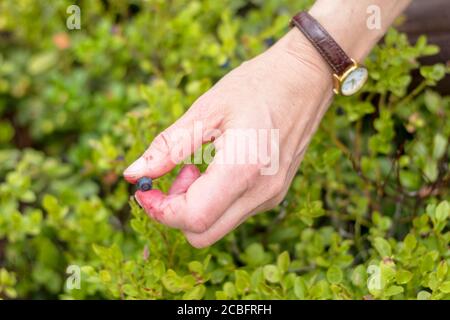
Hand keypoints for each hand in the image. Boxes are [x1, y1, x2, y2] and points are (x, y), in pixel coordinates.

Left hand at [124, 29, 333, 247]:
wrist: (304, 79)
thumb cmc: (256, 86)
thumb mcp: (206, 110)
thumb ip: (167, 146)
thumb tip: (131, 174)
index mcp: (242, 169)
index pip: (192, 218)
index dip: (159, 209)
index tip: (145, 187)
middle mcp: (261, 193)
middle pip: (202, 234)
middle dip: (175, 212)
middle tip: (175, 174)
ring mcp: (271, 197)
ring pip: (217, 227)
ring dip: (195, 207)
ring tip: (199, 167)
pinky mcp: (274, 195)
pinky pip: (233, 214)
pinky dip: (214, 201)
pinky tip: (217, 169)